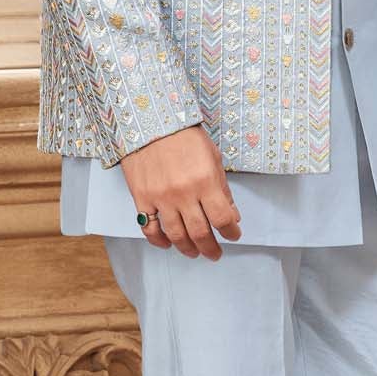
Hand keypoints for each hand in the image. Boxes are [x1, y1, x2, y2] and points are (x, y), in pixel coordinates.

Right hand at [120, 124, 242, 258]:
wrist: (150, 122)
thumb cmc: (184, 136)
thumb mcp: (213, 157)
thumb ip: (222, 188)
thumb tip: (231, 214)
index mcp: (205, 181)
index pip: (223, 218)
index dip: (231, 231)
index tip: (234, 234)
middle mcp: (184, 193)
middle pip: (200, 233)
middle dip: (211, 248)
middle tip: (215, 254)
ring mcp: (161, 198)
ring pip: (176, 236)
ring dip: (188, 249)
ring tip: (195, 253)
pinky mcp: (142, 199)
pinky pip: (150, 229)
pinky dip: (160, 241)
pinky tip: (168, 244)